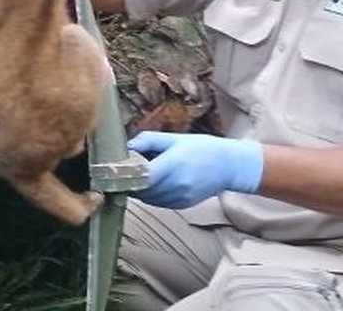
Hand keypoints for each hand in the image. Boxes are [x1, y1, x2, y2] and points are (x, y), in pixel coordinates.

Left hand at [129, 131, 263, 208]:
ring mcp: (180, 197)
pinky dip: (149, 194)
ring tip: (137, 176)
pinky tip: (152, 183)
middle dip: (129, 181)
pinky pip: (157, 202)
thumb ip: (148, 141)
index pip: (142, 176)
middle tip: (121, 171)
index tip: (114, 169)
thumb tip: (126, 147)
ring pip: (147, 198)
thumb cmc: (201, 148)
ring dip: (138, 189)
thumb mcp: (174, 138)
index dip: (126, 174)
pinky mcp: (182, 205)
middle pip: (141, 189)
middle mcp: (177, 184)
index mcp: (173, 164)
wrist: (228, 166)